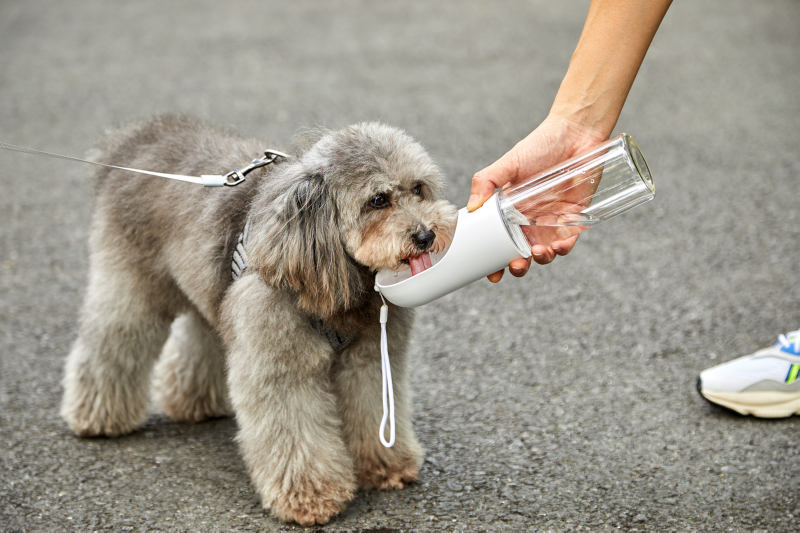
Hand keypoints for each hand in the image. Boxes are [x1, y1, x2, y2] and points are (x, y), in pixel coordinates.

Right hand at [468, 115, 606, 281]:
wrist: (576, 132)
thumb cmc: (541, 144)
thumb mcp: (508, 163)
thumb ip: (487, 182)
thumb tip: (472, 206)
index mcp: (510, 210)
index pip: (499, 241)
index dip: (494, 261)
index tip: (491, 274)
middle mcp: (530, 219)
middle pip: (521, 253)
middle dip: (518, 266)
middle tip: (515, 266)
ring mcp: (552, 220)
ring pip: (545, 252)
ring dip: (541, 260)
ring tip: (537, 254)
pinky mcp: (575, 218)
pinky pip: (568, 240)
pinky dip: (563, 248)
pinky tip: (558, 247)